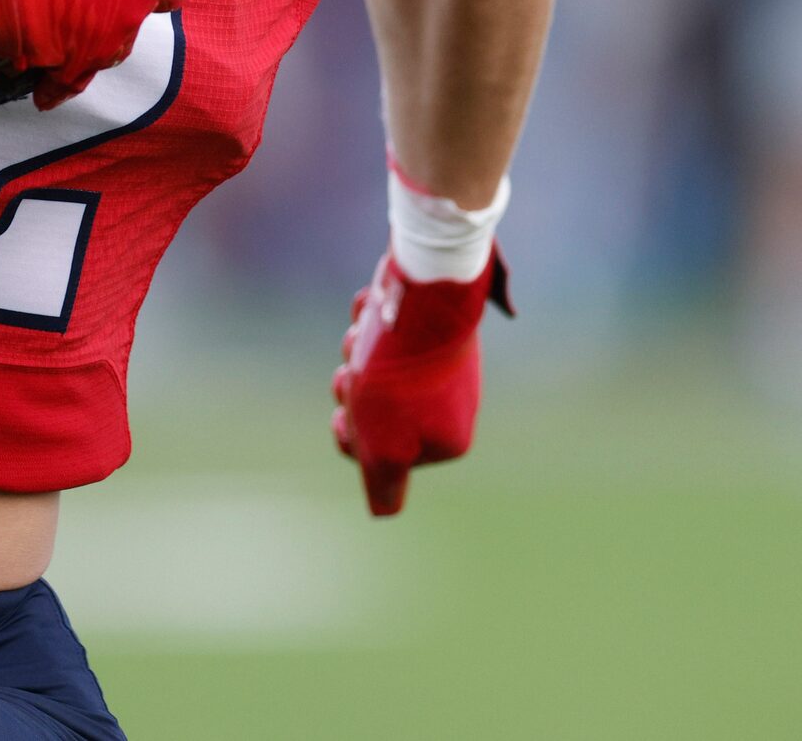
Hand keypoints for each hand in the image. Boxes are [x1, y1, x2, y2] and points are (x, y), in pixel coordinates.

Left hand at [331, 250, 510, 516]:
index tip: (347, 414)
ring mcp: (446, 361)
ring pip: (377, 368)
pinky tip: (369, 309)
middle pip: (377, 409)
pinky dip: (369, 321)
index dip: (354, 435)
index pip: (381, 453)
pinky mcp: (435, 324)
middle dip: (353, 387)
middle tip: (352, 369)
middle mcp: (454, 403)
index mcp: (448, 440)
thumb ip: (384, 485)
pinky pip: (387, 331)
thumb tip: (384, 512)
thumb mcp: (383, 444)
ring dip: (357, 351)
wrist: (424, 289)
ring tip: (362, 332)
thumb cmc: (398, 374)